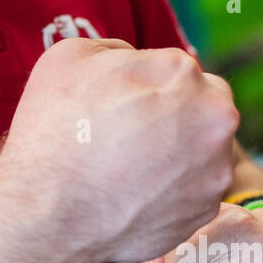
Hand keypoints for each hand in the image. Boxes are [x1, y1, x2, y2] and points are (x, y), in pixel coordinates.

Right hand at [0, 37, 239, 262]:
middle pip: (203, 105)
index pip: (174, 69)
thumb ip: (117, 50)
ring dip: (178, 153)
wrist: (47, 213)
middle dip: (177, 114)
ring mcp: (215, 167)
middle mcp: (214, 117)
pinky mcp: (206, 210)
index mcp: (182, 71)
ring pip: (204, 150)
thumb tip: (135, 63)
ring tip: (130, 169)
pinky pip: (195, 190)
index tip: (118, 105)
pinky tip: (135, 194)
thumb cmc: (53, 129)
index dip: (144, 86)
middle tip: (132, 134)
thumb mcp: (71, 56)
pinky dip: (172, 190)